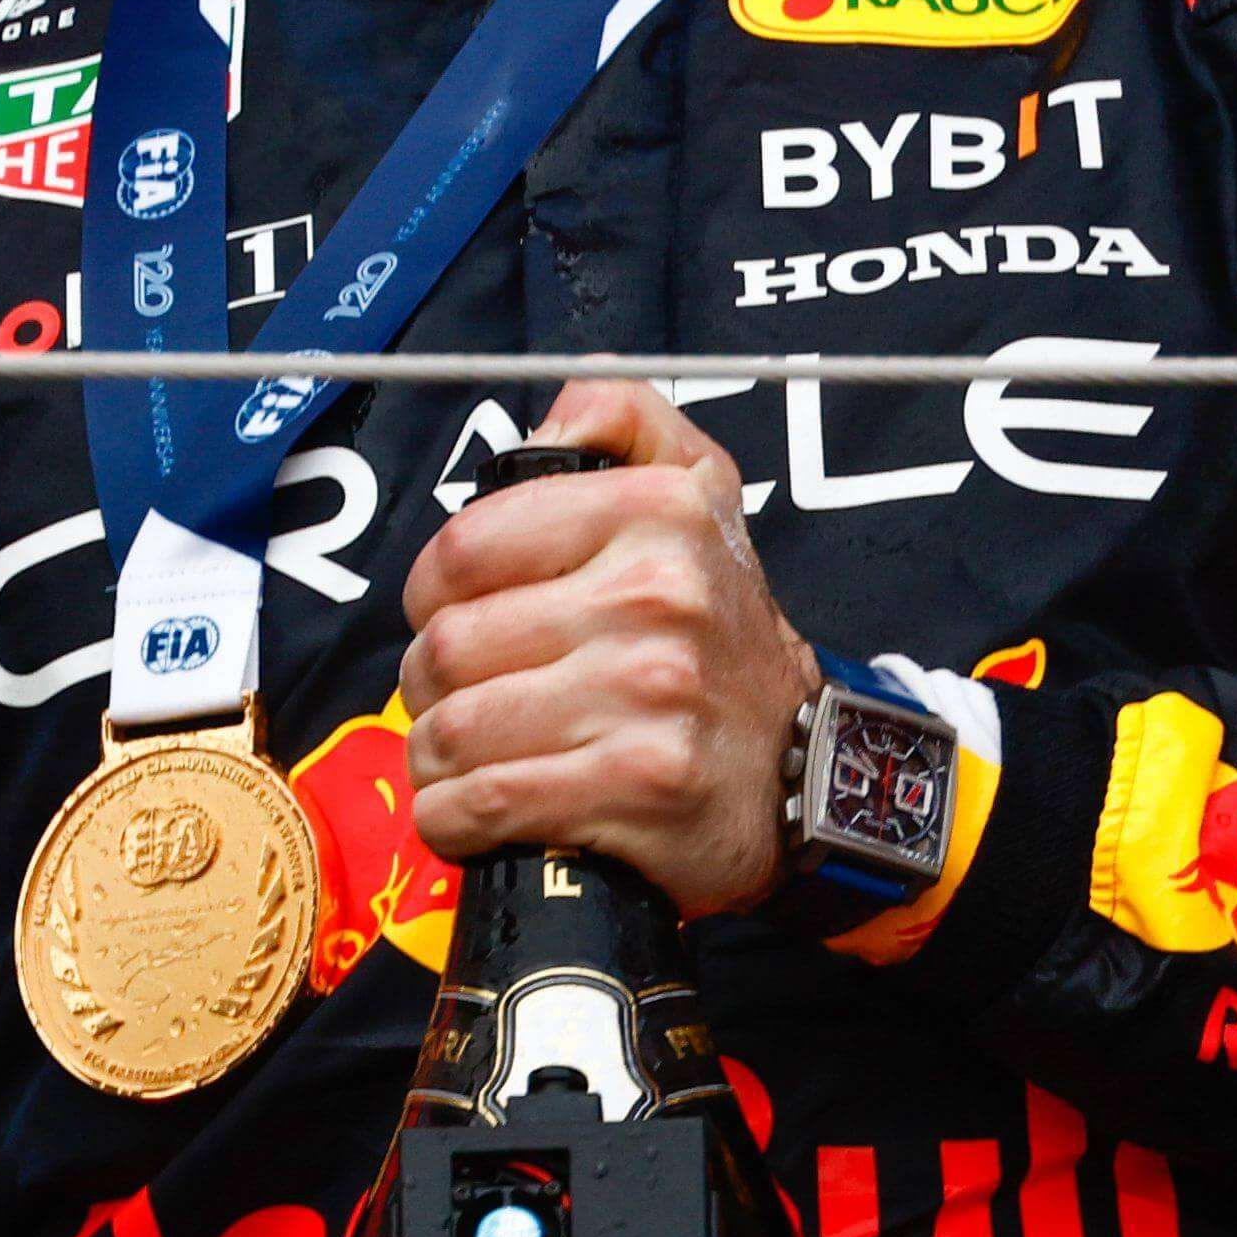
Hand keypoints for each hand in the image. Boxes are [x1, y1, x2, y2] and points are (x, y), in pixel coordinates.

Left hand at [396, 384, 815, 917]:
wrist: (806, 769)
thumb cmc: (720, 634)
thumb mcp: (700, 489)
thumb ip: (621, 417)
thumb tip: (543, 425)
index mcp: (657, 512)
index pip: (465, 547)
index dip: (432, 590)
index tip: (451, 614)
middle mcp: (656, 596)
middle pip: (447, 647)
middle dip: (430, 685)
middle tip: (461, 697)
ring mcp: (648, 696)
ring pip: (454, 731)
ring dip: (437, 757)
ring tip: (468, 756)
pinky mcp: (638, 786)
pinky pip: (482, 804)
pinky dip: (455, 819)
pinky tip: (476, 811)